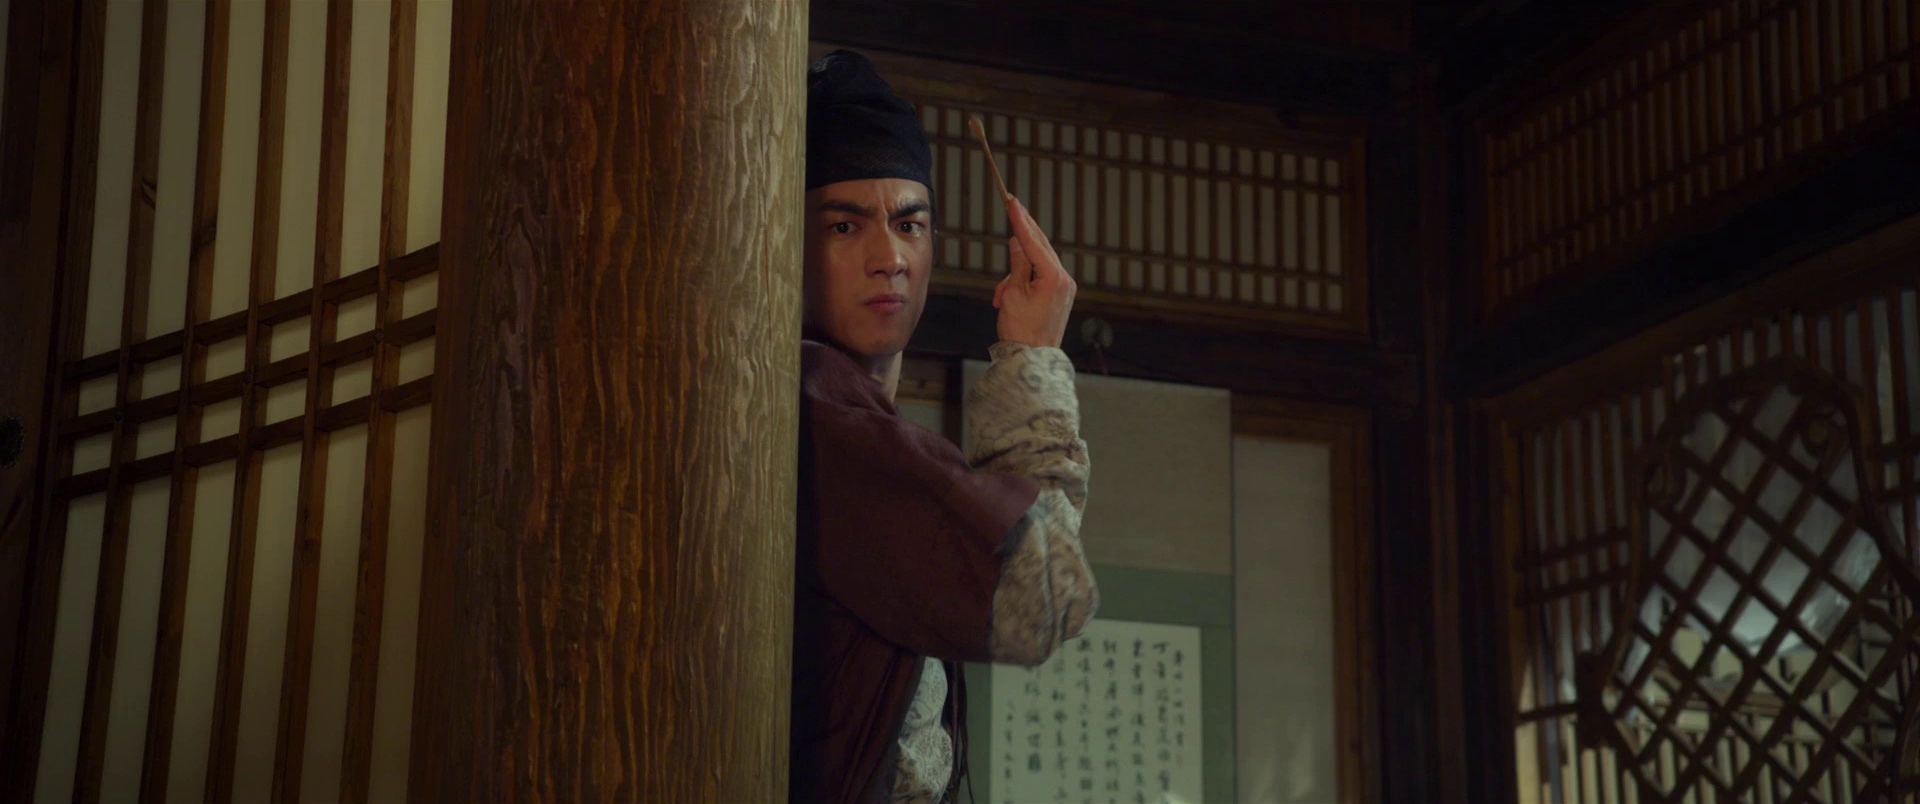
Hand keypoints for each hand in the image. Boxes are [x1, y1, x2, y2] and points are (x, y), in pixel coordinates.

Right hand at [992, 196, 1075, 348]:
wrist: (1032, 360)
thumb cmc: (1021, 330)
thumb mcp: (1012, 292)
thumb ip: (1017, 263)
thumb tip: (1017, 241)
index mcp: (1054, 277)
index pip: (1033, 241)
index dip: (1020, 220)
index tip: (1012, 201)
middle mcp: (1064, 279)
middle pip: (1041, 246)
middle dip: (1024, 231)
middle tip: (1013, 205)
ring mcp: (1065, 287)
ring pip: (1038, 263)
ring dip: (1016, 271)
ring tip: (1001, 298)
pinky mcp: (1061, 295)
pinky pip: (1041, 277)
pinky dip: (1024, 280)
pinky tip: (1008, 297)